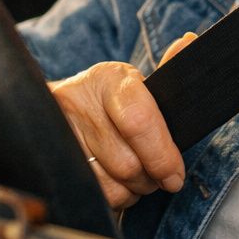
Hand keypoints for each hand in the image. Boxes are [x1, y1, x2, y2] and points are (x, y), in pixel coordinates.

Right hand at [47, 32, 195, 209]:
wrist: (47, 109)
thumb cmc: (105, 99)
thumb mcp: (131, 82)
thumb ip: (166, 69)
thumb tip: (190, 41)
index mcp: (108, 79)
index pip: (138, 121)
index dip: (162, 154)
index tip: (175, 175)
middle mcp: (79, 102)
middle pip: (128, 163)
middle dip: (151, 177)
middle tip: (158, 175)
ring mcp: (59, 134)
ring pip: (111, 185)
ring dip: (132, 189)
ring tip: (136, 176)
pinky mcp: (50, 162)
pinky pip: (94, 196)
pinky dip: (113, 197)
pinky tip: (114, 182)